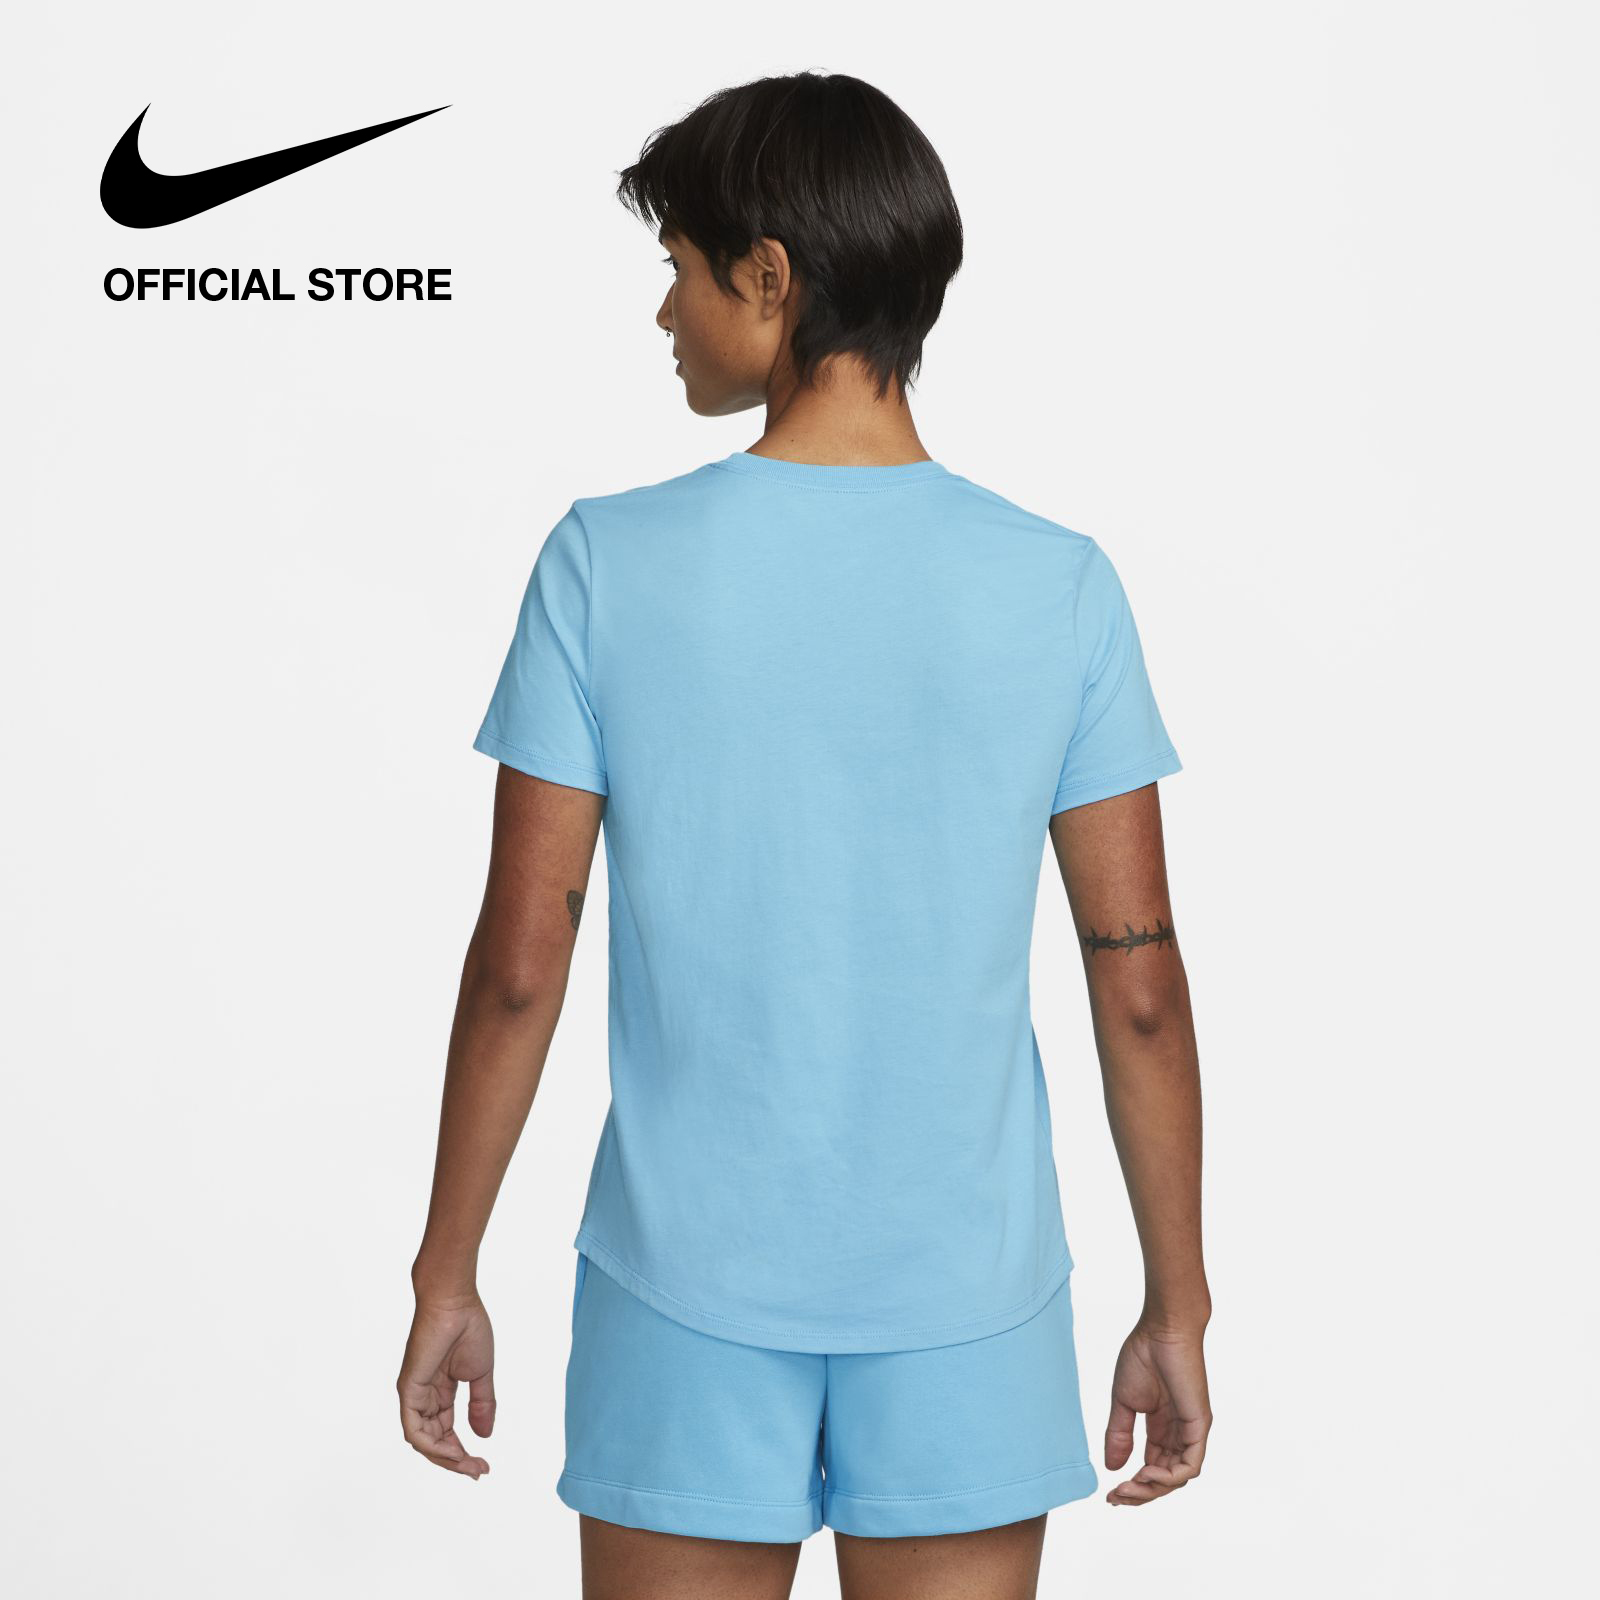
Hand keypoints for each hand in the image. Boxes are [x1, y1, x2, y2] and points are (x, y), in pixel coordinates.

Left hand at [397, 1292, 495, 1477]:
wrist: (455, 1302)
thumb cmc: (468, 1328)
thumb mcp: (480, 1374)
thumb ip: (481, 1405)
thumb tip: (484, 1435)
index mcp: (439, 1391)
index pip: (446, 1431)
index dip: (462, 1451)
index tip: (483, 1465)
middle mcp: (423, 1397)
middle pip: (434, 1441)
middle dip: (456, 1460)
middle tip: (478, 1471)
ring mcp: (414, 1394)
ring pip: (423, 1441)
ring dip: (446, 1458)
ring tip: (469, 1465)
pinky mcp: (408, 1389)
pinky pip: (414, 1429)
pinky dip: (431, 1445)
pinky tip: (453, 1452)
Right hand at [1104, 1320, 1210, 1504]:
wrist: (1161, 1330)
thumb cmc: (1143, 1356)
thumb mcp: (1124, 1402)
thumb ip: (1119, 1434)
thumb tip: (1112, 1467)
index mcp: (1161, 1427)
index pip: (1152, 1467)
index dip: (1133, 1484)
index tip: (1110, 1493)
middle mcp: (1179, 1434)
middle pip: (1164, 1478)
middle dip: (1140, 1492)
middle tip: (1117, 1497)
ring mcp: (1191, 1432)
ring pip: (1177, 1478)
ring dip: (1152, 1489)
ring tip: (1129, 1487)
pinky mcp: (1199, 1426)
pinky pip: (1190, 1466)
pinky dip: (1170, 1477)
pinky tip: (1147, 1473)